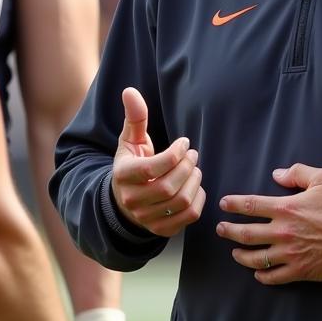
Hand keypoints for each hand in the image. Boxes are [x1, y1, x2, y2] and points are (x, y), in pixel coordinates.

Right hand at [112, 87, 203, 235]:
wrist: (124, 201)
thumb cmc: (132, 164)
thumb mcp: (130, 141)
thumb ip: (134, 117)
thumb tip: (130, 91)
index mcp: (123, 176)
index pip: (152, 168)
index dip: (175, 154)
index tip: (185, 142)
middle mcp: (132, 201)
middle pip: (169, 187)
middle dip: (188, 167)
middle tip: (193, 154)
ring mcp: (146, 218)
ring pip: (180, 202)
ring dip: (195, 181)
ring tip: (195, 168)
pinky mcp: (161, 229)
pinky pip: (188, 217)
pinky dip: (198, 199)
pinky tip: (196, 186)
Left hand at [215, 163, 321, 283]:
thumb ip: (297, 173)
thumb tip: (276, 174)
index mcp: (286, 208)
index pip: (250, 205)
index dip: (233, 204)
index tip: (223, 204)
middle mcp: (283, 232)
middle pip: (246, 234)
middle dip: (229, 231)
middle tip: (220, 229)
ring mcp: (290, 254)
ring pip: (256, 258)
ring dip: (241, 256)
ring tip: (234, 253)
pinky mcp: (300, 270)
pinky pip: (274, 277)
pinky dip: (263, 276)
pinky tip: (258, 274)